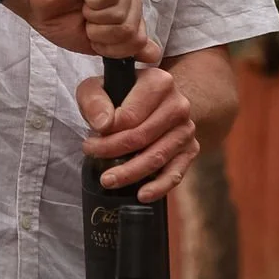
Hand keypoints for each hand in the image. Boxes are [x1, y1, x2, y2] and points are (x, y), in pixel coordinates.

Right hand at [5, 0, 161, 62]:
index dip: (112, 46)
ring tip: (82, 4)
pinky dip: (91, 2)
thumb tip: (154, 55)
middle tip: (84, 17)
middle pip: (132, 29)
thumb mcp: (95, 41)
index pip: (139, 38)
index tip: (91, 32)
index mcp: (131, 2)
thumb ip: (125, 46)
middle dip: (102, 33)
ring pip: (121, 14)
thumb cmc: (59, 15)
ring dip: (94, 17)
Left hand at [77, 66, 199, 201]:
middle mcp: (178, 105)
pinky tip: (142, 195)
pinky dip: (159, 186)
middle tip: (92, 159)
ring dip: (130, 172)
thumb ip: (94, 99)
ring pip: (157, 157)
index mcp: (159, 82)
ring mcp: (186, 129)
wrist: (155, 101)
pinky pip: (176, 173)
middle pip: (142, 137)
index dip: (107, 133)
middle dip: (113, 152)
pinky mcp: (191, 149)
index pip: (130, 116)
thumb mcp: (99, 87)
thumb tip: (103, 125)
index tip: (88, 141)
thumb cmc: (121, 95)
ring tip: (107, 180)